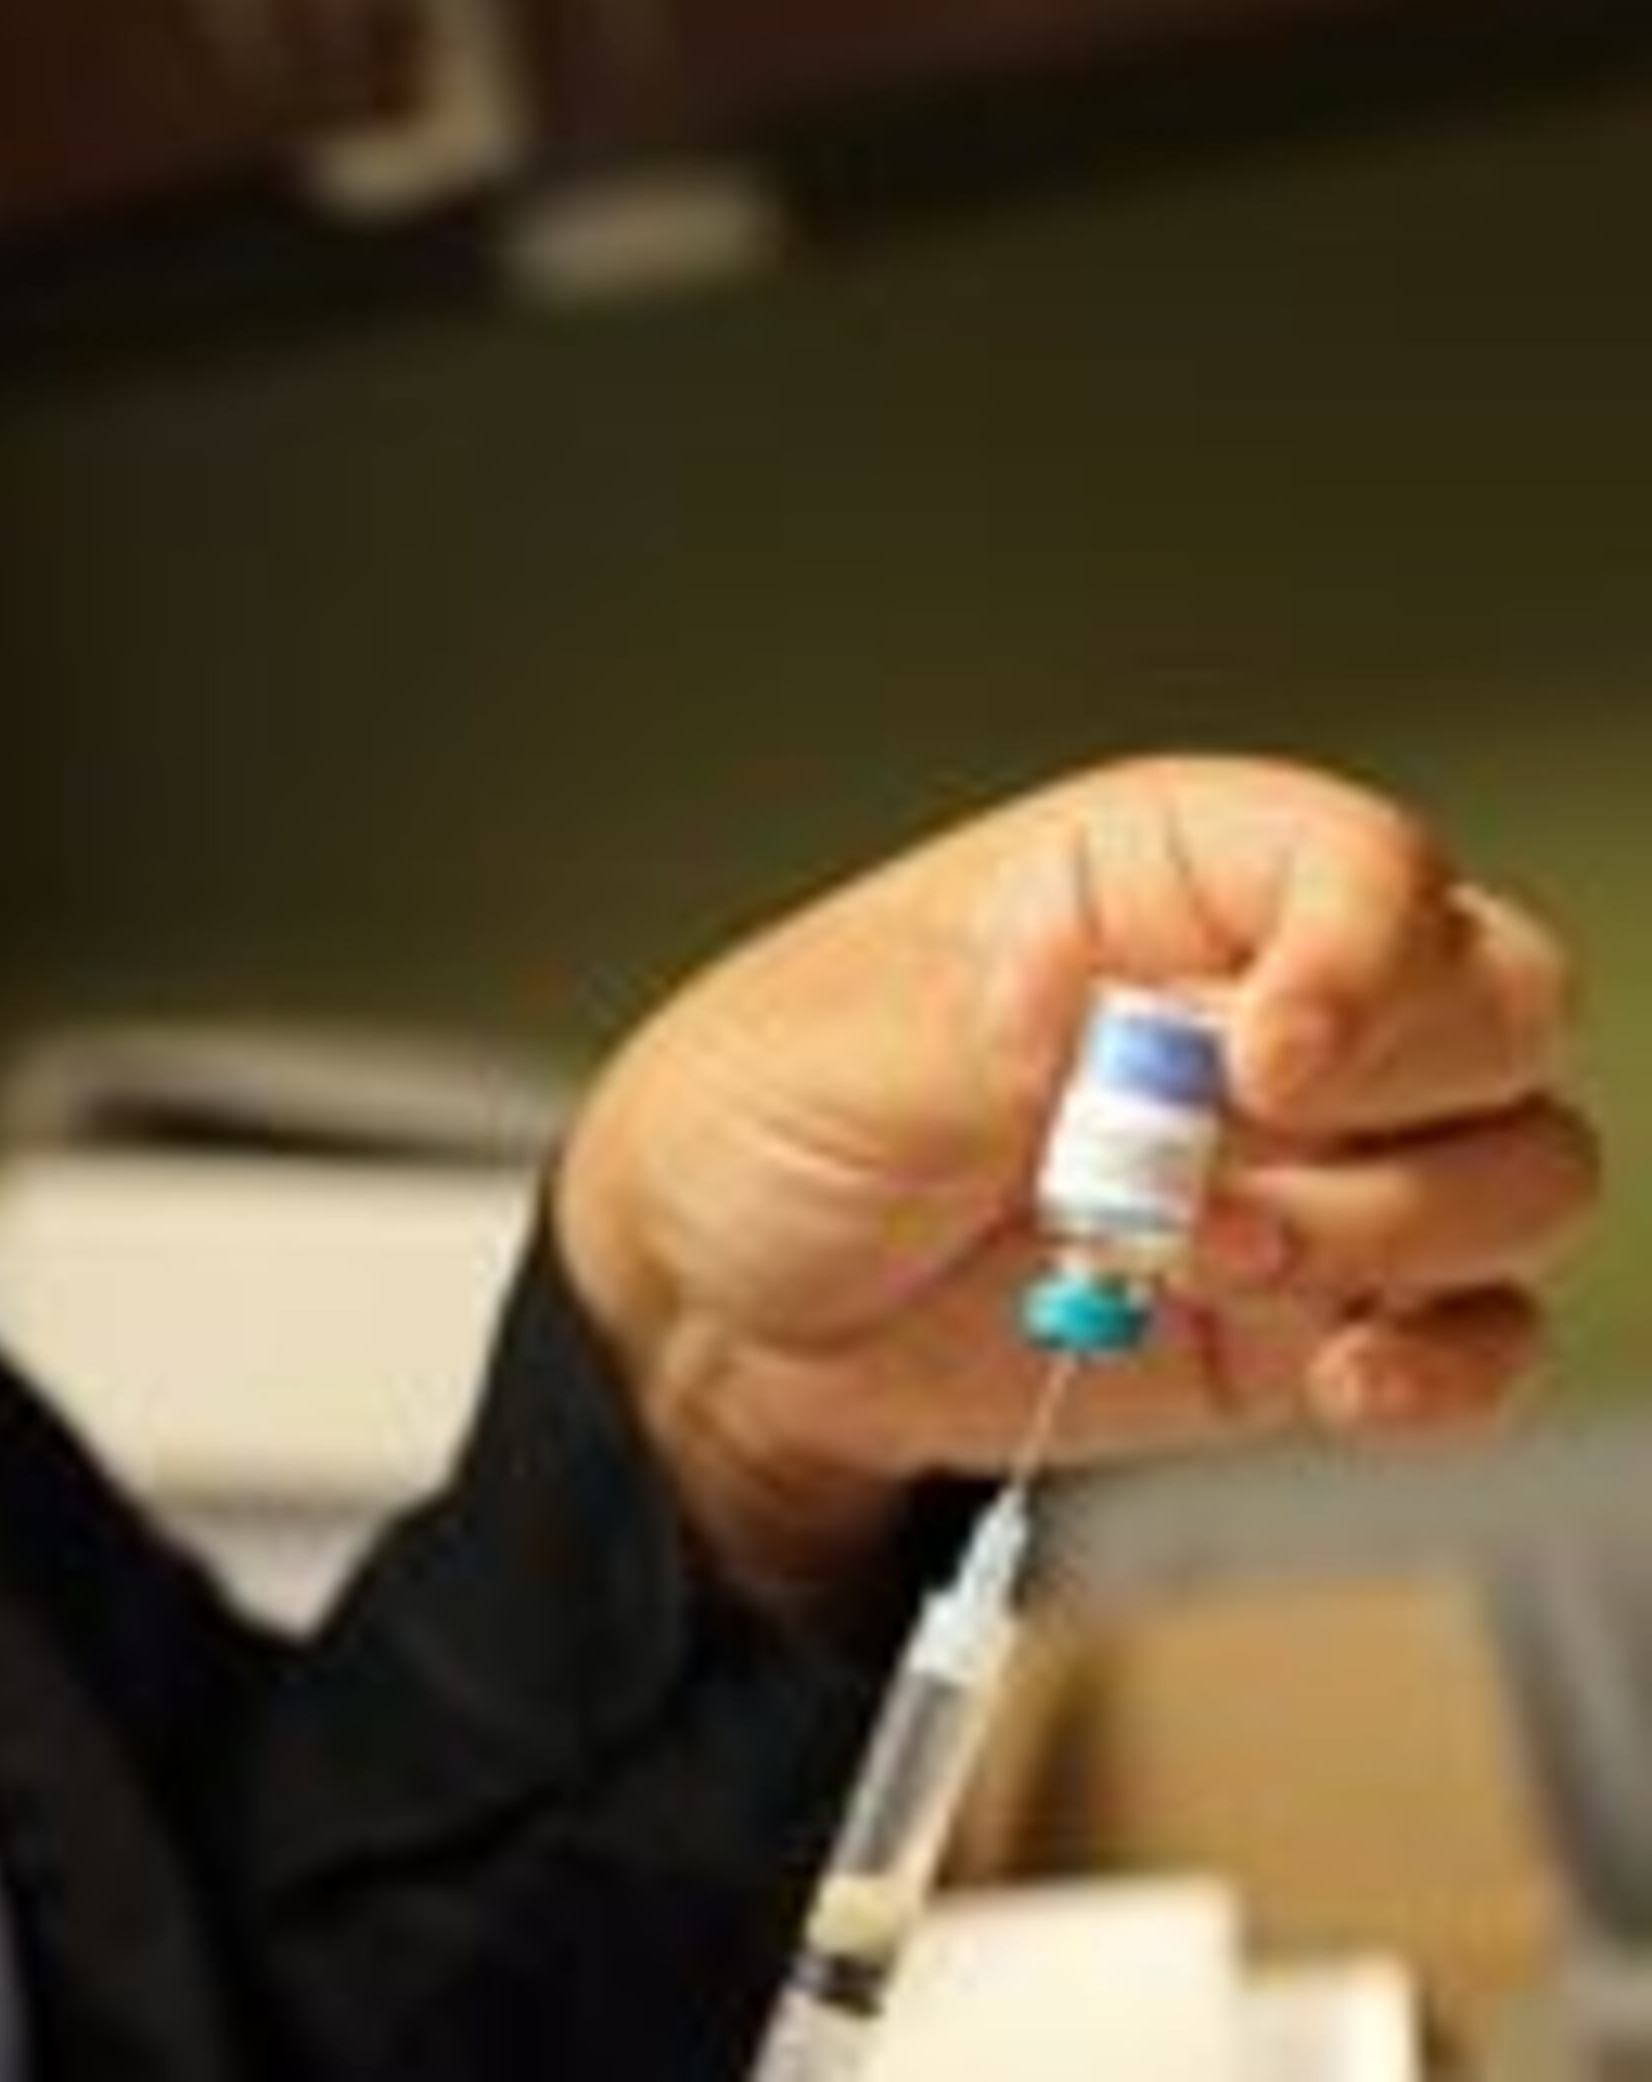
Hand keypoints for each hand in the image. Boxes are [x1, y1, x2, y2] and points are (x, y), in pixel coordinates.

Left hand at [552, 755, 1597, 1616]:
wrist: (724, 1312)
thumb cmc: (761, 1118)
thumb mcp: (837, 1050)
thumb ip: (994, 1029)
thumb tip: (1122, 1013)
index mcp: (1163, 876)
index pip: (1364, 865)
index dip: (1358, 958)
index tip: (1263, 1064)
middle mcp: (1276, 999)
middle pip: (1499, 1007)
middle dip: (1385, 1108)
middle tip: (1202, 1178)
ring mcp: (1314, 1157)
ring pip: (1520, 1170)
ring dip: (1387, 1239)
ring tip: (1192, 1260)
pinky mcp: (1316, 1308)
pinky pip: (1485, 1331)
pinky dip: (1446, 1368)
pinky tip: (1335, 1380)